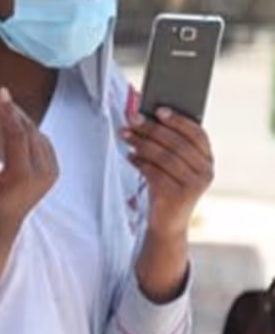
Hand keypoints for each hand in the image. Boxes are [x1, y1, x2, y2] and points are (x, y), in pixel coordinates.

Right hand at [0, 88, 58, 233]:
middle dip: (11, 109)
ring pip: (36, 133)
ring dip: (20, 116)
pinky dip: (28, 126)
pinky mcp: (52, 168)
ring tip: (2, 100)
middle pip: (28, 131)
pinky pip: (41, 140)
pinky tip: (15, 118)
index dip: (6, 113)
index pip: (17, 136)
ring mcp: (50, 170)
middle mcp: (43, 172)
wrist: (3, 225)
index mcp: (25, 176)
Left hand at [124, 106, 213, 236]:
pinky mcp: (179, 196)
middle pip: (177, 143)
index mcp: (207, 159)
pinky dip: (140, 162)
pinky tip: (129, 156)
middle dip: (152, 129)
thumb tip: (143, 115)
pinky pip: (156, 173)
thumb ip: (166, 144)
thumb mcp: (171, 166)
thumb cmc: (167, 187)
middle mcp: (206, 171)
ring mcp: (195, 185)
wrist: (168, 223)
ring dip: (142, 143)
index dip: (178, 120)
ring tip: (125, 135)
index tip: (158, 109)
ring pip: (164, 157)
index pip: (197, 134)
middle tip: (131, 120)